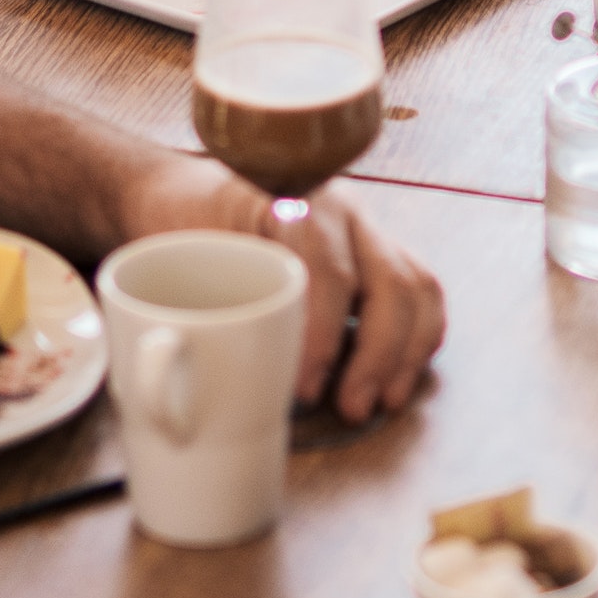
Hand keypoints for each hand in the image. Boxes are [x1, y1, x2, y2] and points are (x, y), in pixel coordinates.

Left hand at [114, 157, 447, 420]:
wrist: (183, 190)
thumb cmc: (178, 224)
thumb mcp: (177, 252)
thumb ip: (205, 300)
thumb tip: (228, 385)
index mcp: (290, 199)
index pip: (327, 270)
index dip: (323, 336)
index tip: (305, 389)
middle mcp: (339, 207)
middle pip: (388, 279)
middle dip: (377, 354)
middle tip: (351, 408)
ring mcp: (363, 227)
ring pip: (415, 283)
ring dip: (406, 350)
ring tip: (383, 400)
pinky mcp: (375, 251)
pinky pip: (419, 288)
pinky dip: (420, 334)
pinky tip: (401, 372)